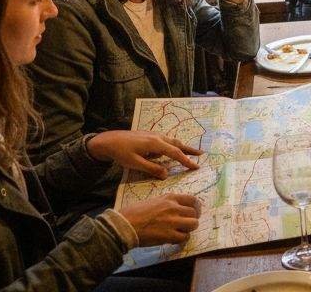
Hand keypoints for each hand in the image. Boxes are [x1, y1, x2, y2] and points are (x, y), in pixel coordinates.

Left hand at [87, 130, 201, 179]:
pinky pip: (165, 141)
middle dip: (190, 150)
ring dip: (182, 147)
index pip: (175, 153)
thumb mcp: (135, 163)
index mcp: (155, 143)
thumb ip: (152, 168)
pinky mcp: (150, 136)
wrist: (109, 140)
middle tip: (201, 156)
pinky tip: (171, 151)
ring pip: (172, 142)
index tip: (196, 167)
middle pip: (177, 144)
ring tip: (191, 153)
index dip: (186, 160)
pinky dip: (173, 146)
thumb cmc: (121, 152)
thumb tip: (166, 174)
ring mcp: (154, 135)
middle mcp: (158, 137)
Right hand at [118, 193, 201, 245]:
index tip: (194, 212)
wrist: (124, 225)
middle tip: (186, 225)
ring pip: (194, 224)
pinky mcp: (169, 235)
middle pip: (194, 213)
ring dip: (188, 229)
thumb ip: (166, 204)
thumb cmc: (134, 213)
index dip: (196, 207)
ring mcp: (172, 221)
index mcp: (169, 198)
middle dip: (192, 219)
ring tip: (181, 232)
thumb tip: (176, 210)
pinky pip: (185, 237)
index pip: (193, 200)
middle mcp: (174, 208)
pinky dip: (181, 240)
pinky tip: (174, 240)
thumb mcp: (153, 201)